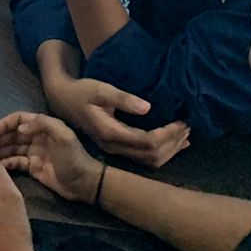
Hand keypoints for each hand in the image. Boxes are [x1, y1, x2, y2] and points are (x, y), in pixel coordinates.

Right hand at [0, 112, 103, 202]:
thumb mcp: (64, 136)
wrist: (85, 184)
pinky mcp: (32, 167)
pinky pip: (14, 162)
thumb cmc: (75, 158)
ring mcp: (34, 152)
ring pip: (10, 148)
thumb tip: (20, 127)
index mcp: (44, 127)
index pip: (19, 119)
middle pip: (12, 134)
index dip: (3, 124)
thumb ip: (43, 124)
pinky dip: (4, 163)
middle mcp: (37, 137)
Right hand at [45, 77, 190, 167]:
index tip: (182, 121)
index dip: (169, 134)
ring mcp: (115, 150)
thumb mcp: (100, 89)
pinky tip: (172, 142)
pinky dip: (162, 152)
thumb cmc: (82, 91)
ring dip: (170, 149)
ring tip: (184, 135)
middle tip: (188, 127)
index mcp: (111, 133)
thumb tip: (148, 108)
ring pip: (150, 160)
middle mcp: (114, 147)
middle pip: (152, 155)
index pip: (148, 142)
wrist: (62, 100)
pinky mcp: (117, 148)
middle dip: (173, 143)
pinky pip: (144, 158)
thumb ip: (122, 99)